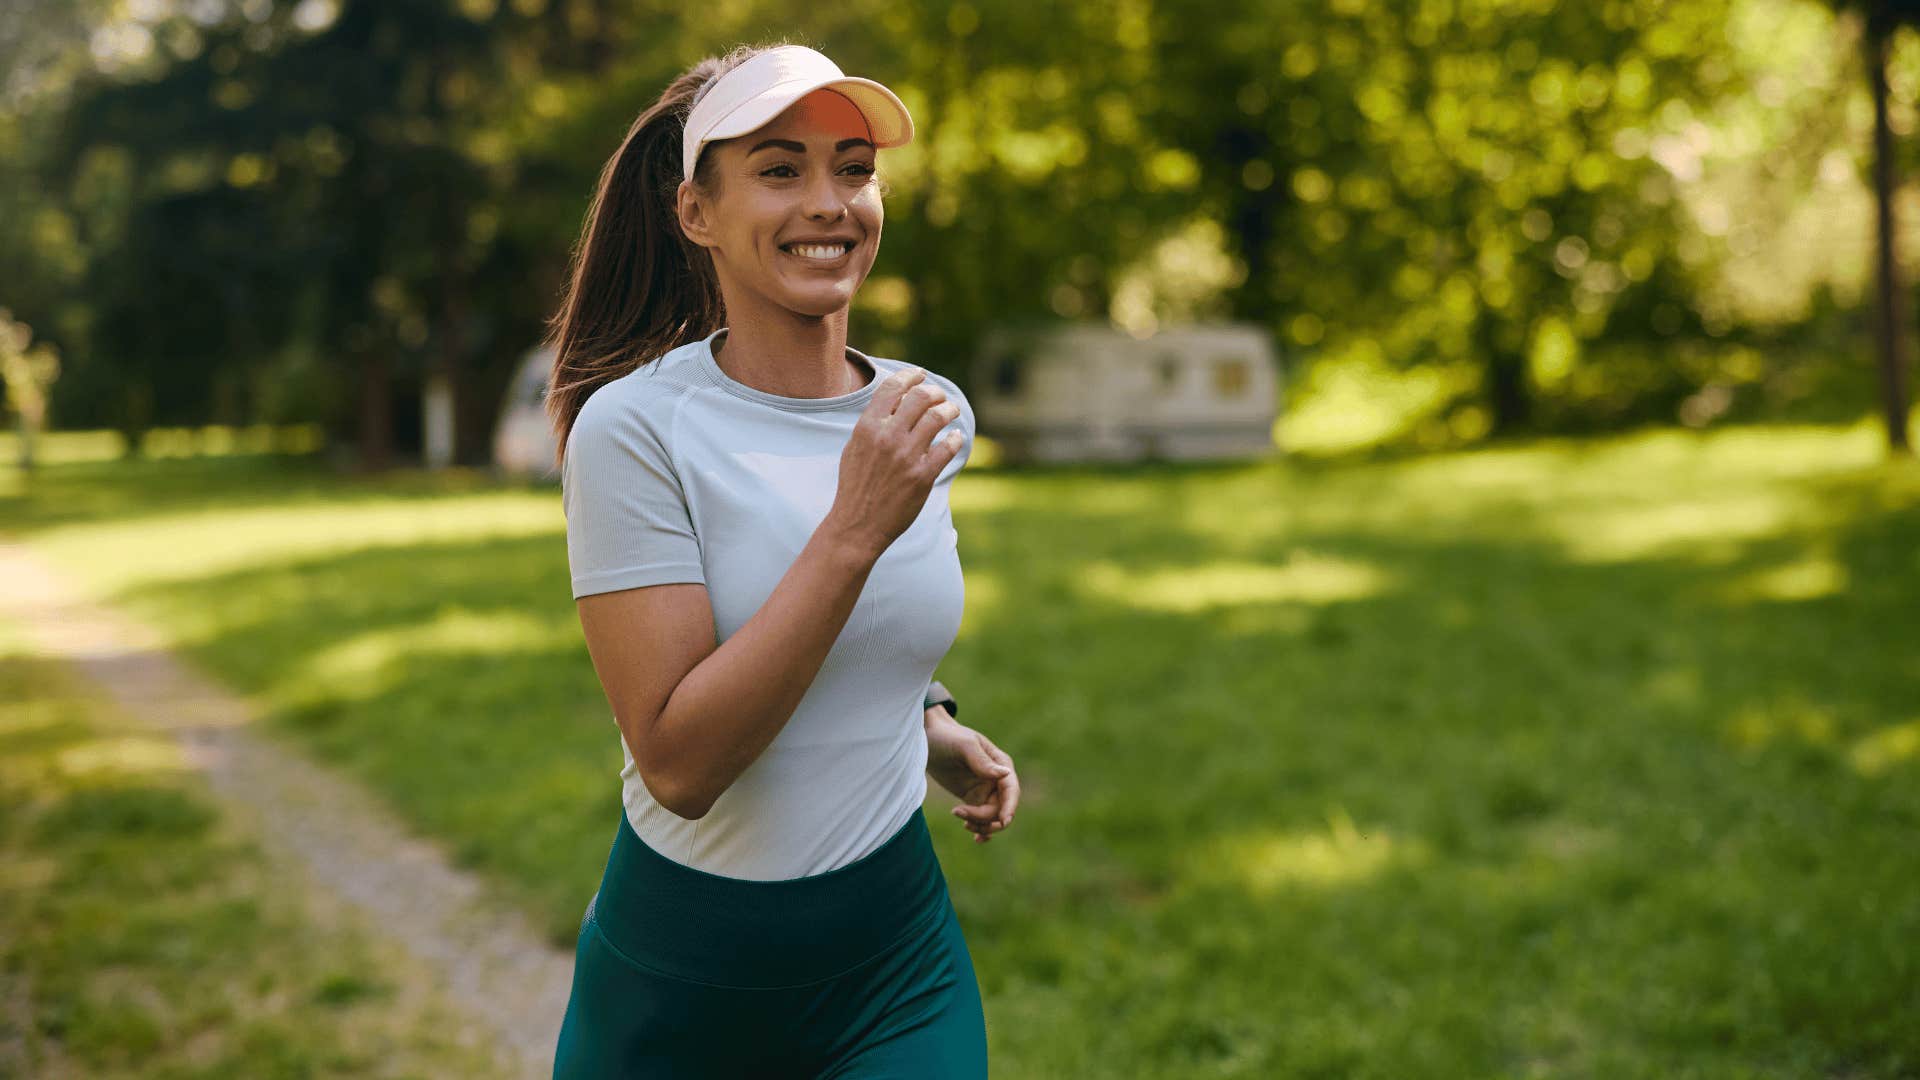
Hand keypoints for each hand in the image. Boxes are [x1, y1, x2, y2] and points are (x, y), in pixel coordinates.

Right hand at [826, 367, 964, 558]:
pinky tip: (955, 437)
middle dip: (935, 392)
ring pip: (938, 418)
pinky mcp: (922, 476)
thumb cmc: (855, 486)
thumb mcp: (854, 448)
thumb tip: (894, 402)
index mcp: (867, 427)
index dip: (910, 376)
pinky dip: (955, 438)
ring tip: (952, 412)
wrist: (857, 525)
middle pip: (921, 397)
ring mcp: (906, 457)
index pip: (893, 388)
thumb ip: (872, 424)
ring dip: (949, 410)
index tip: (921, 375)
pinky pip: (948, 448)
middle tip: (940, 397)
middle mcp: (887, 437)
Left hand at [924, 708, 1018, 843]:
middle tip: (964, 819)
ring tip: (960, 818)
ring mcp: (985, 790)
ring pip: (992, 817)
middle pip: (1002, 808)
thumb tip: (1005, 774)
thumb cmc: (947, 736)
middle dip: (987, 819)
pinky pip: (982, 818)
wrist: (927, 737)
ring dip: (980, 825)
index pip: (1011, 790)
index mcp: (1001, 764)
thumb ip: (982, 761)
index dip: (1010, 807)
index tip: (1002, 821)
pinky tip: (975, 839)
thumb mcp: (964, 746)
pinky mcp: (972, 797)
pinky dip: (981, 829)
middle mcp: (996, 779)